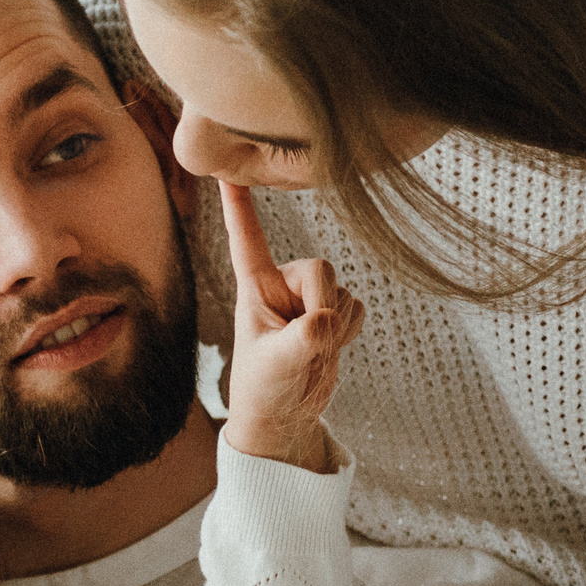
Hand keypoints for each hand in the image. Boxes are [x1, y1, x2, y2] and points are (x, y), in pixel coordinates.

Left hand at [220, 180, 360, 472]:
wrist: (285, 414)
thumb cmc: (263, 389)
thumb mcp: (276, 365)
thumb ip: (300, 341)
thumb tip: (325, 320)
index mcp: (255, 287)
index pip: (248, 240)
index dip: (240, 206)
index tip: (227, 170)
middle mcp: (284, 285)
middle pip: (321, 268)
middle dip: (323, 306)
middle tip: (309, 341)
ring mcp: (310, 299)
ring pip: (344, 291)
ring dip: (336, 327)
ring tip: (310, 351)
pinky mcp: (333, 313)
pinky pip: (358, 307)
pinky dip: (349, 331)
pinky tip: (328, 348)